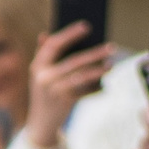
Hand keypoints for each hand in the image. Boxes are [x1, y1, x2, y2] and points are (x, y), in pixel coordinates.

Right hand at [21, 23, 115, 148]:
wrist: (40, 123)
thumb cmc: (44, 92)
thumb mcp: (40, 73)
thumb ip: (43, 54)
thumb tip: (46, 34)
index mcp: (37, 65)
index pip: (53, 45)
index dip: (69, 34)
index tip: (86, 26)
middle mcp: (44, 78)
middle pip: (73, 61)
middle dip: (94, 53)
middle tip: (111, 46)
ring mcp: (54, 91)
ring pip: (82, 77)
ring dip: (98, 70)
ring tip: (111, 65)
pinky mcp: (64, 103)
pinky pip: (85, 92)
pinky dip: (95, 89)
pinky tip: (104, 86)